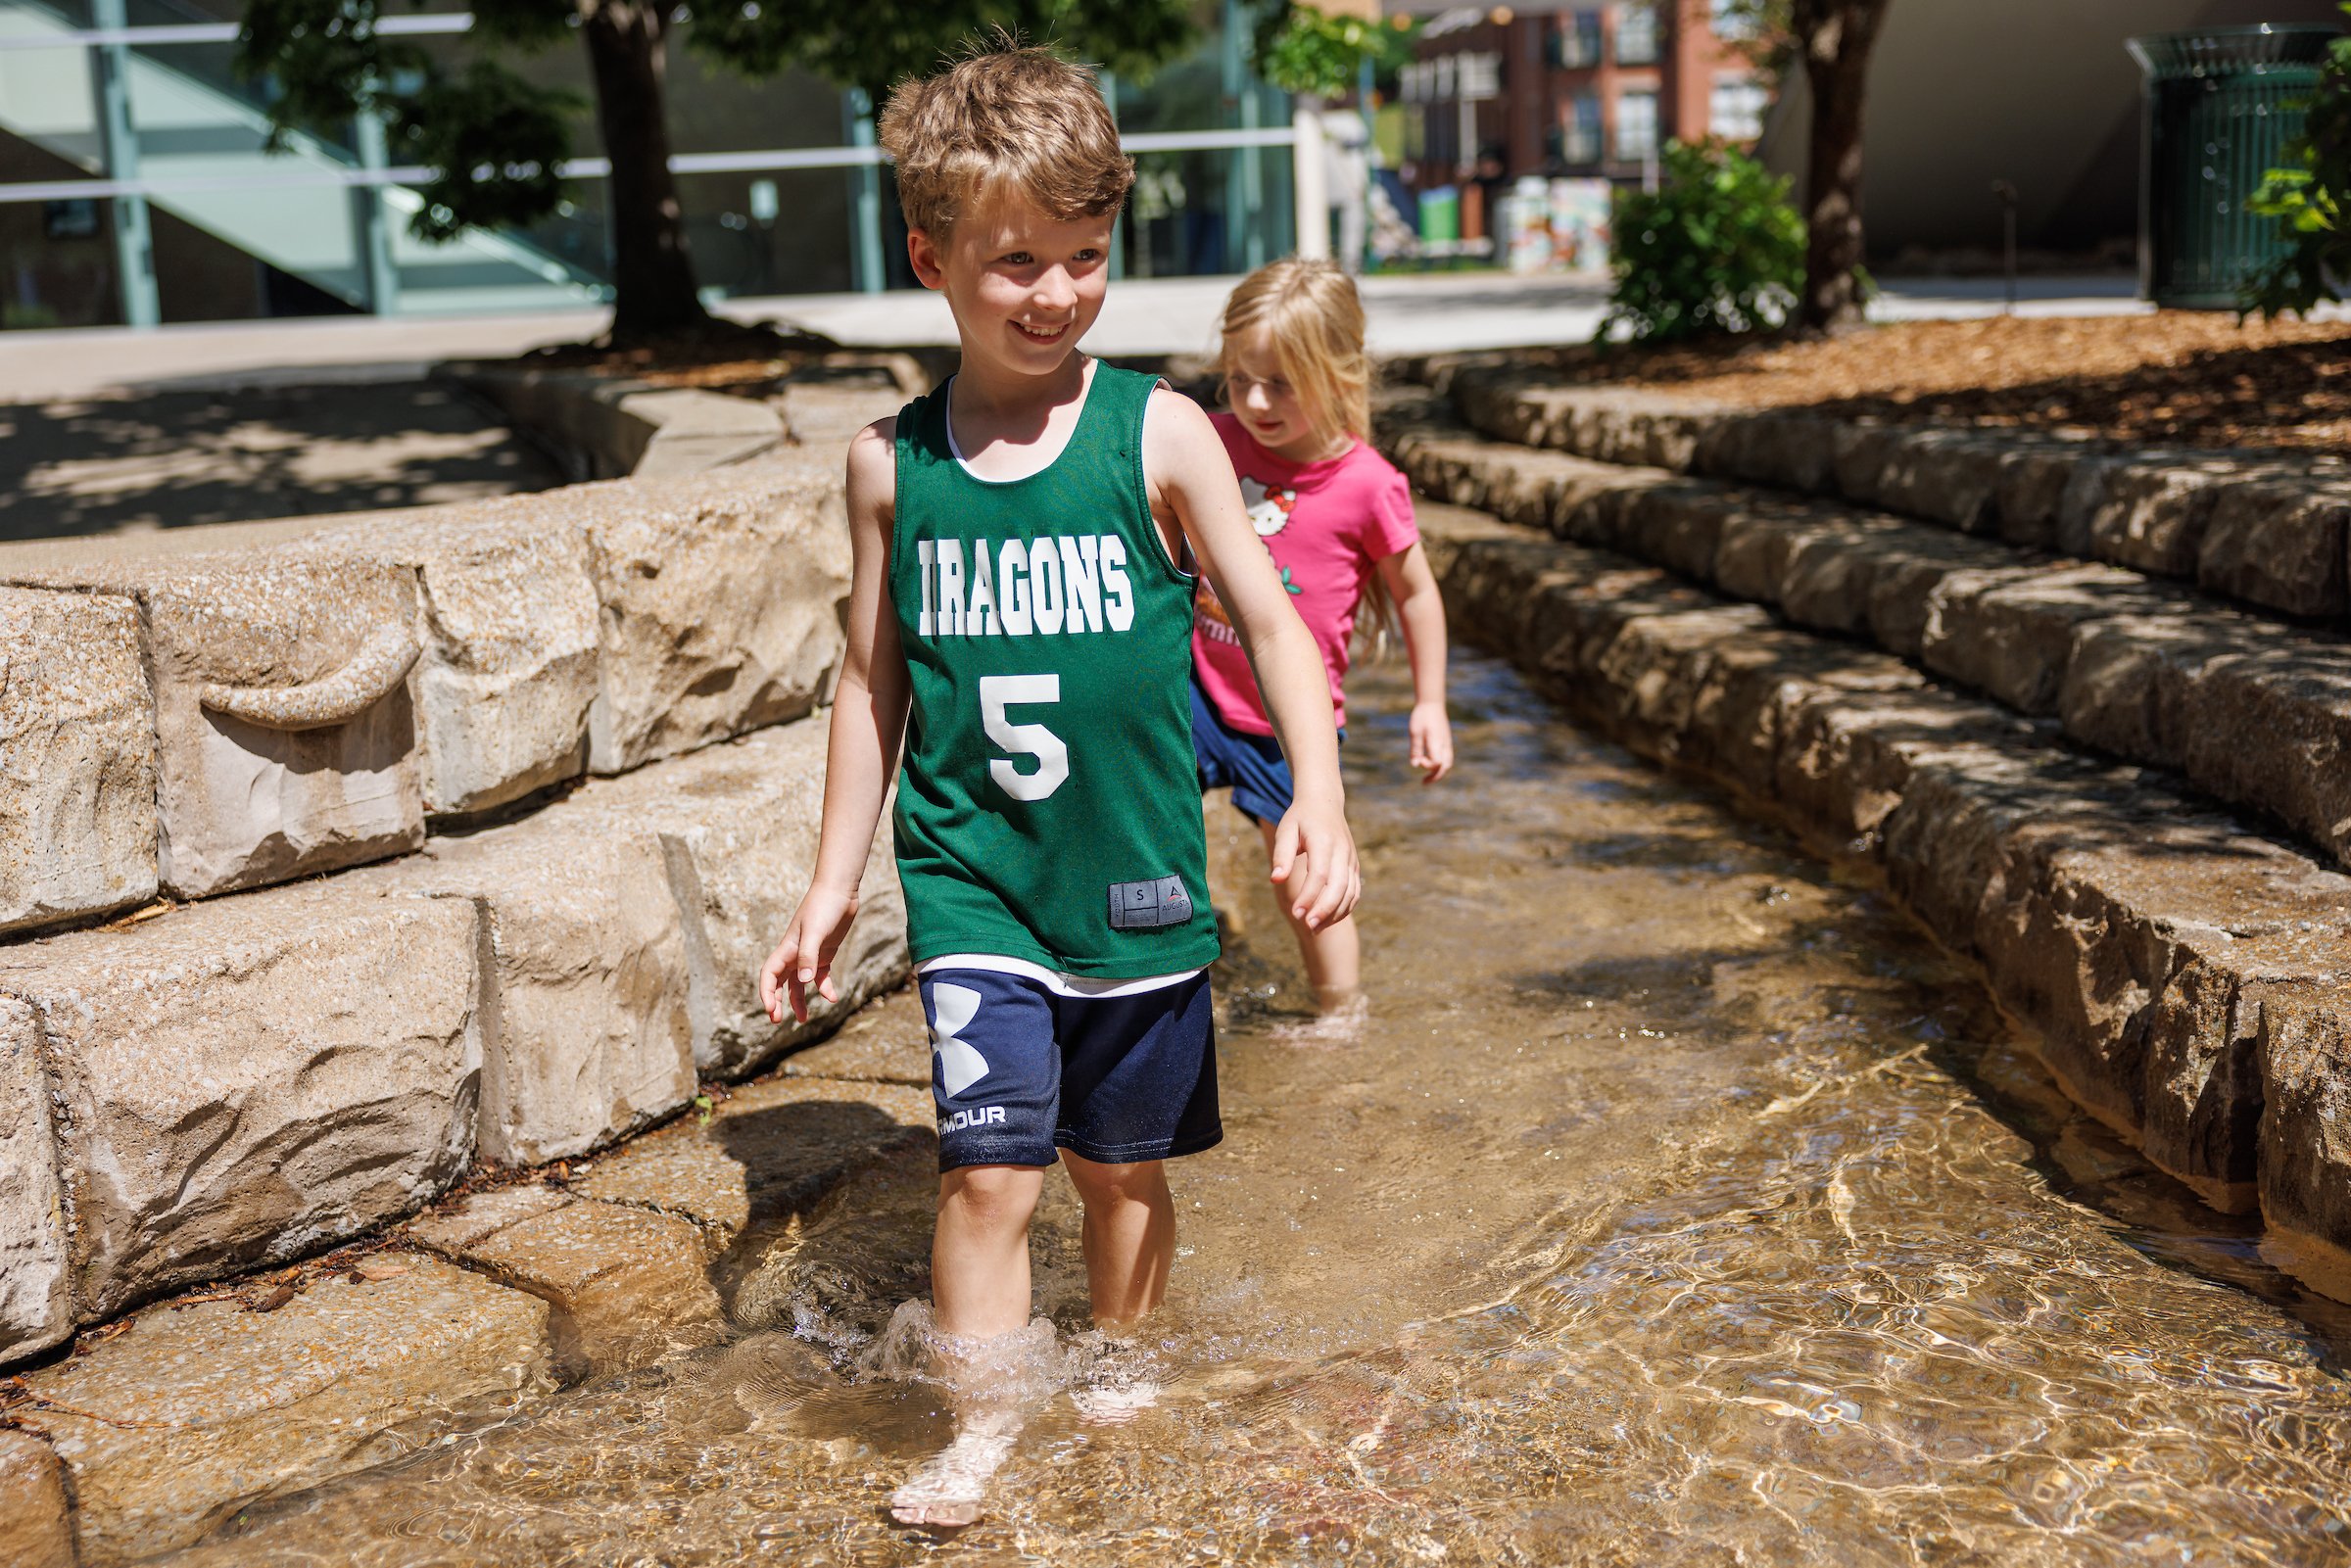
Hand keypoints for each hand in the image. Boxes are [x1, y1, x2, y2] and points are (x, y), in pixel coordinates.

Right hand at [759, 884, 859, 1024]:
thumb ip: (809, 956)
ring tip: (803, 1020)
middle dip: (776, 1001)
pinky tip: (832, 998)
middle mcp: (795, 953)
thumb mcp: (816, 932)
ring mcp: (809, 954)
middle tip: (777, 1021)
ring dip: (799, 1001)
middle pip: (780, 982)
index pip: (769, 975)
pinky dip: (824, 988)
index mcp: (787, 949)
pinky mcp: (825, 953)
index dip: (766, 993)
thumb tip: (804, 982)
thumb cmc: (824, 907)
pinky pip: (820, 976)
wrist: (840, 890)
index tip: (770, 1010)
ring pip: (799, 983)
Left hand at [1267, 796, 1360, 931]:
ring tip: (1314, 929)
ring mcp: (1351, 860)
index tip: (1296, 913)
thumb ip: (1281, 855)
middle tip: (1308, 927)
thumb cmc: (1300, 818)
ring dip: (1334, 914)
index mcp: (1324, 841)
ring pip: (1350, 893)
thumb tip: (1275, 880)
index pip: (1320, 874)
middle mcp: (1342, 852)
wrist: (1325, 802)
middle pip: (1339, 887)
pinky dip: (1343, 909)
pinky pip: (1354, 892)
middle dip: (1324, 910)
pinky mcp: (1354, 867)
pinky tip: (1326, 920)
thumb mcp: (1286, 830)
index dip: (1309, 896)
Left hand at [1409, 702, 1453, 783]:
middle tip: (1424, 783)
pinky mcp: (1446, 741)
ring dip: (1438, 772)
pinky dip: (1440, 765)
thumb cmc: (1421, 717)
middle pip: (1445, 767)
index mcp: (1437, 743)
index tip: (1418, 759)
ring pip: (1447, 763)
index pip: (1437, 763)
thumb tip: (1415, 765)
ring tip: (1427, 778)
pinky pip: (1447, 758)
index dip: (1427, 766)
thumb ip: (1415, 749)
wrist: (1432, 703)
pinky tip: (1430, 765)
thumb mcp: (1414, 732)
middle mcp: (1445, 745)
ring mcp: (1447, 743)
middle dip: (1435, 777)